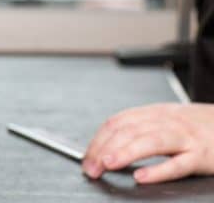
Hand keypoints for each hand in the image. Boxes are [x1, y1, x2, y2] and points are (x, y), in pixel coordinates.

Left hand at [83, 103, 213, 183]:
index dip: (99, 140)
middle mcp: (168, 122)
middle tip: (92, 167)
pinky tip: (142, 177)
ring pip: (151, 142)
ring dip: (125, 152)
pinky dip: (158, 171)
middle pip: (130, 130)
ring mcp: (185, 138)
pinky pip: (178, 164)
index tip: (87, 159)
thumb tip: (107, 147)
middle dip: (106, 148)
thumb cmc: (199, 127)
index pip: (118, 122)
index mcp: (155, 113)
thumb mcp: (167, 120)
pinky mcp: (202, 156)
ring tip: (108, 164)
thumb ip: (141, 128)